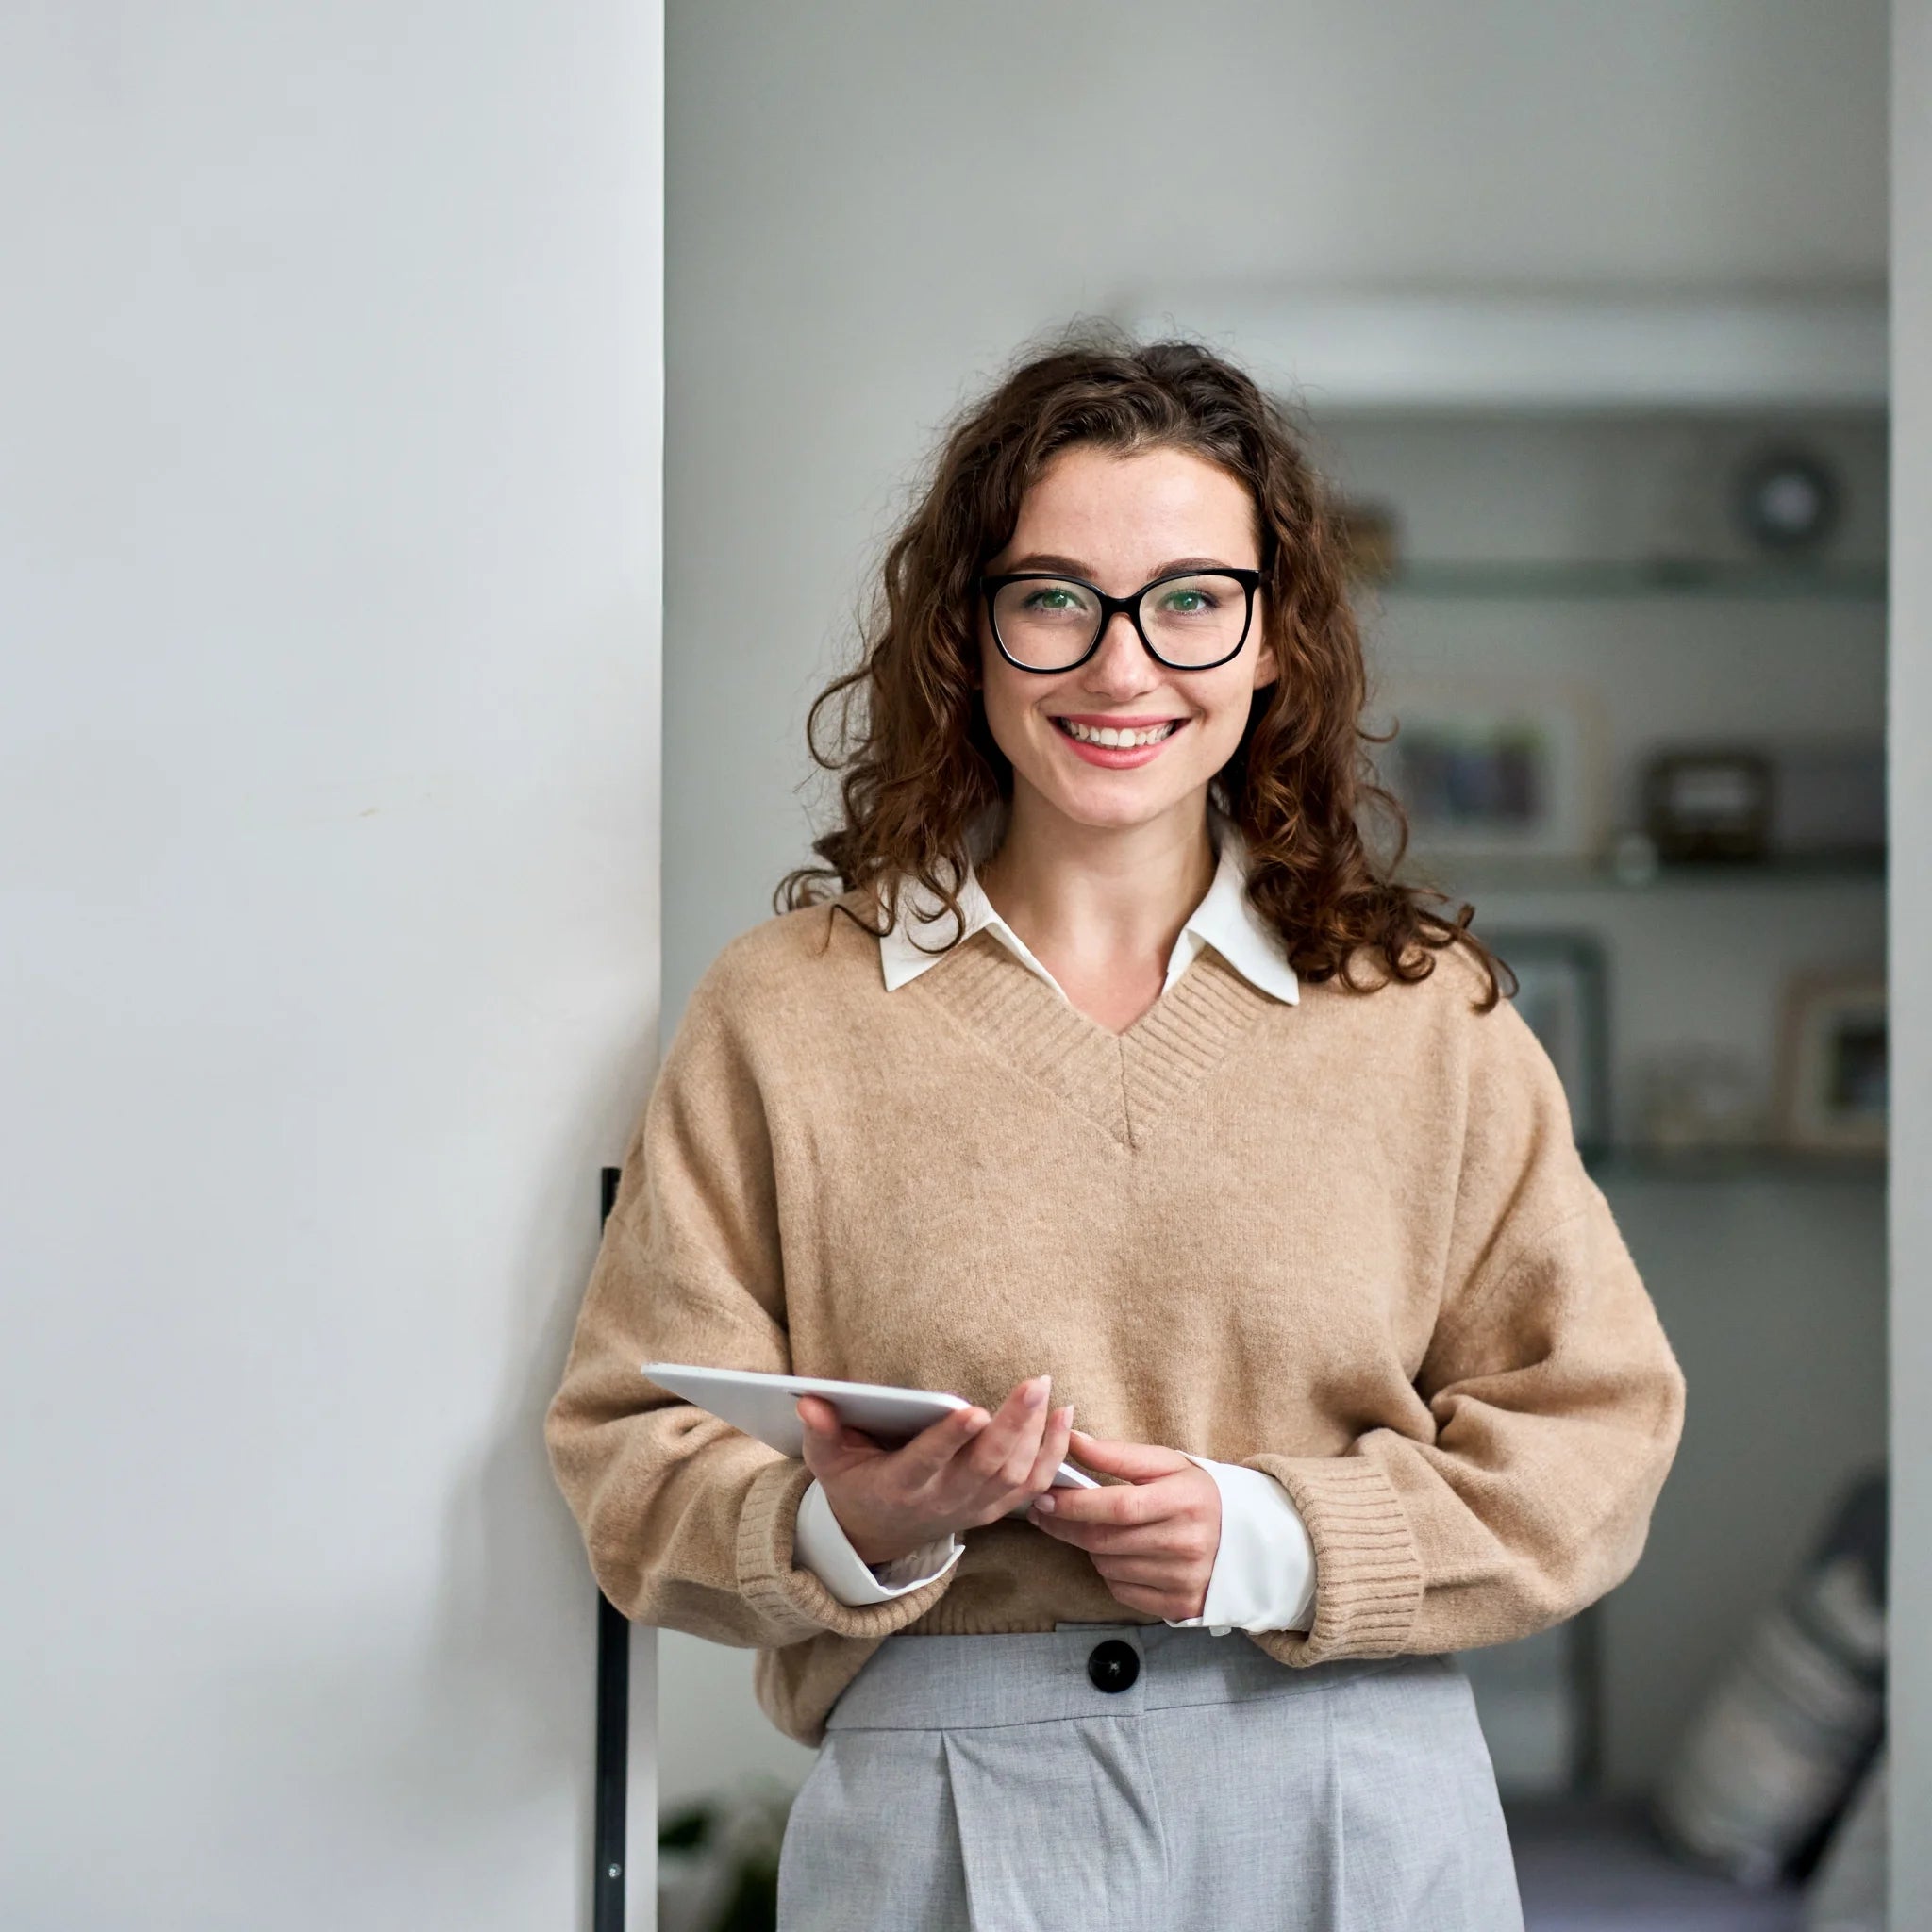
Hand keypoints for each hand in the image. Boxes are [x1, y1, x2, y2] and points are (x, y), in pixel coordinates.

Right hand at [795, 1374, 1075, 1568]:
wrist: (878, 1537)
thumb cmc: (854, 1485)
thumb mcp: (828, 1463)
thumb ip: (821, 1433)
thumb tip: (807, 1400)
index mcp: (901, 1485)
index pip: (927, 1463)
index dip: (950, 1439)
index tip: (972, 1410)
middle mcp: (943, 1500)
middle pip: (986, 1467)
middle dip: (1014, 1425)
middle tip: (1034, 1383)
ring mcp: (973, 1508)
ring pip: (1014, 1477)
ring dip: (1038, 1436)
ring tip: (1049, 1393)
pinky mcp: (993, 1509)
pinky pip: (1032, 1486)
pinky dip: (1053, 1456)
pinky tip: (1065, 1418)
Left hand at [1025, 1427, 1220, 1620]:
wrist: (1243, 1538)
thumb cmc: (1194, 1494)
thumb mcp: (1165, 1463)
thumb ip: (1117, 1453)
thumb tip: (1072, 1440)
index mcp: (1184, 1500)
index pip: (1118, 1506)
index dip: (1075, 1504)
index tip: (1044, 1496)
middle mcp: (1186, 1543)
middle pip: (1106, 1540)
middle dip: (1067, 1526)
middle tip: (1044, 1512)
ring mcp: (1183, 1578)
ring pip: (1108, 1566)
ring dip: (1090, 1548)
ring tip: (1096, 1529)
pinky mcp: (1179, 1604)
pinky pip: (1122, 1590)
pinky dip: (1111, 1572)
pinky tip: (1121, 1555)